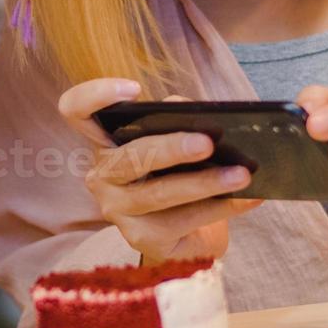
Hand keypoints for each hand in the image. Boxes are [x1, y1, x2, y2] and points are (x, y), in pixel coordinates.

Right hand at [58, 78, 262, 264]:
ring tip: (241, 174)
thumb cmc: (178, 174)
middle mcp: (102, 175)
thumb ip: (177, 121)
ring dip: (206, 183)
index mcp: (105, 140)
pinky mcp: (142, 238)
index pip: (76, 111)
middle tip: (209, 142)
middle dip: (171, 148)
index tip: (134, 89)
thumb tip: (193, 112)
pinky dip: (222, 207)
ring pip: (159, 194)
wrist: (186, 232)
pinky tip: (251, 198)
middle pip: (129, 157)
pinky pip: (183, 221)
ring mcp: (117, 209)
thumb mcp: (176, 141)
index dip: (95, 95)